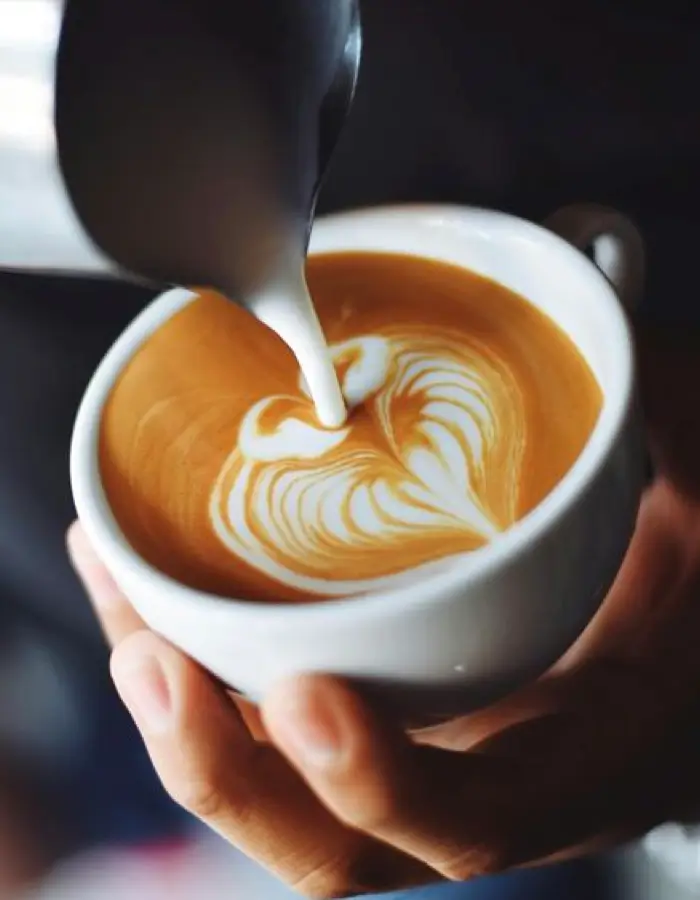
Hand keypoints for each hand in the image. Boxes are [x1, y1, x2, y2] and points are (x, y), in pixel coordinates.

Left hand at [68, 325, 699, 898]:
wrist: (666, 621)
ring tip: (121, 608)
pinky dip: (195, 667)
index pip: (473, 821)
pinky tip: (142, 591)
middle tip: (152, 661)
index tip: (307, 697)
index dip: (380, 785)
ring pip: (277, 790)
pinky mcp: (369, 719)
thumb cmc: (687, 565)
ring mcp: (415, 757)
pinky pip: (262, 727)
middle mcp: (484, 778)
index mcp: (581, 755)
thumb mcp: (687, 489)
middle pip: (335, 844)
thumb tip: (599, 252)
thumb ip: (649, 402)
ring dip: (180, 722)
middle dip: (226, 771)